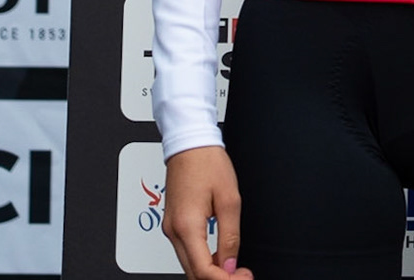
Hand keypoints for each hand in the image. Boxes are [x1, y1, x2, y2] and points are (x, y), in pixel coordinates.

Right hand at [162, 146, 252, 279]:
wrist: (190, 146)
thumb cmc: (208, 164)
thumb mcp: (230, 200)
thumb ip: (230, 236)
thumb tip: (230, 264)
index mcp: (187, 226)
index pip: (202, 270)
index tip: (242, 277)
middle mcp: (173, 232)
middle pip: (193, 273)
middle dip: (218, 279)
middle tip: (242, 275)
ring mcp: (170, 229)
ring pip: (189, 265)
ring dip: (211, 272)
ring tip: (235, 268)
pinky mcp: (174, 225)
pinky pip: (187, 252)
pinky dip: (204, 261)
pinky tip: (221, 258)